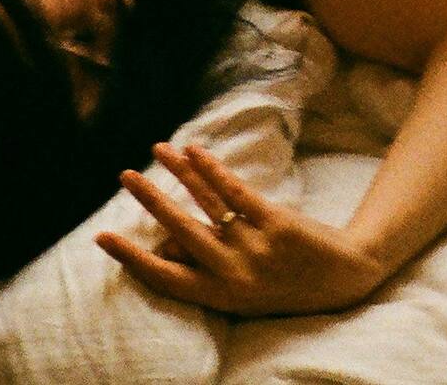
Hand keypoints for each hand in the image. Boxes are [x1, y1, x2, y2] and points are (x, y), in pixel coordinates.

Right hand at [95, 143, 393, 316]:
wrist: (343, 278)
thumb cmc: (283, 283)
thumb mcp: (242, 290)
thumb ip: (207, 267)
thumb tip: (165, 240)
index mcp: (220, 296)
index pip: (165, 278)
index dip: (132, 258)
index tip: (103, 237)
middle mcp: (233, 274)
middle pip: (180, 232)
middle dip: (150, 202)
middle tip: (124, 176)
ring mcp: (254, 247)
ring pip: (206, 204)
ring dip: (177, 173)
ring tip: (156, 151)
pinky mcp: (275, 222)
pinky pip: (235, 191)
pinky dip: (211, 169)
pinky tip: (193, 150)